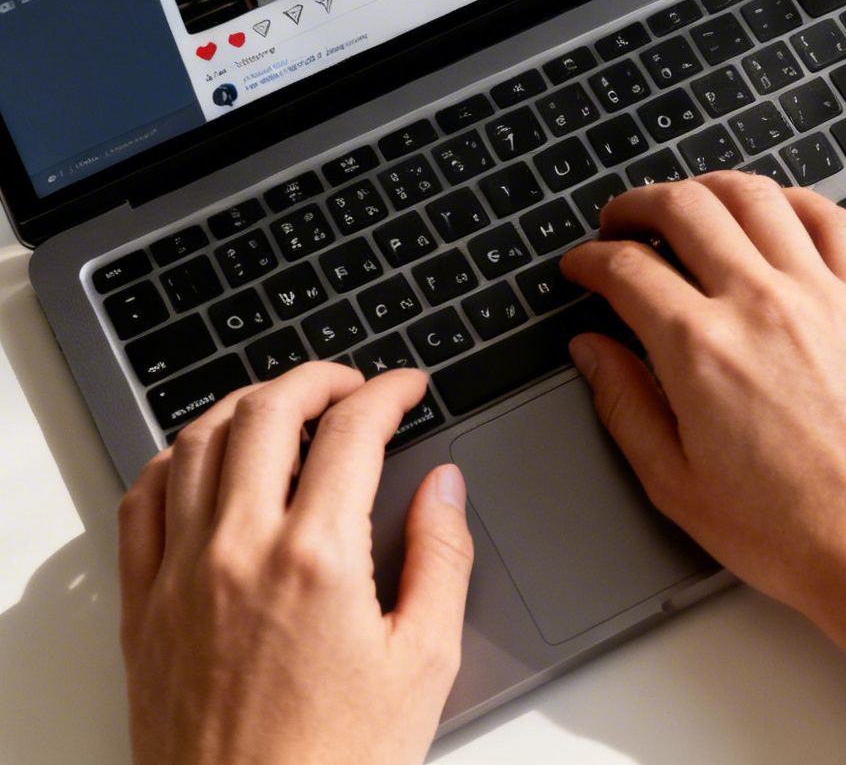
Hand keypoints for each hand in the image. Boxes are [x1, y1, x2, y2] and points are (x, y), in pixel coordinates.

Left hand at [118, 364, 473, 764]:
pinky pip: (140, 500)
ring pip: (195, 442)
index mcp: (318, 558)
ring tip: (285, 406)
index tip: (408, 387)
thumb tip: (444, 488)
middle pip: (266, 413)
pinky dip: (173, 458)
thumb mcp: (426, 660)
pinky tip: (204, 461)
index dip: (388, 391)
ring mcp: (180, 574)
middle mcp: (239, 550)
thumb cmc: (337, 760)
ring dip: (245, 405)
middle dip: (316, 378)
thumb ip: (441, 557)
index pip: (352, 431)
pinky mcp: (143, 606)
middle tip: (352, 383)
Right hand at [560, 173, 845, 728]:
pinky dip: (793, 199)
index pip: (626, 268)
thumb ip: (624, 404)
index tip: (582, 266)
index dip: (590, 259)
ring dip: (709, 187)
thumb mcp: (677, 485)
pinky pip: (832, 219)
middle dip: (637, 205)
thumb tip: (591, 349)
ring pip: (756, 196)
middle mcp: (761, 305)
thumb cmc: (793, 533)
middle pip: (685, 208)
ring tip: (689, 203)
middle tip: (621, 223)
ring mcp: (824, 296)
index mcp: (700, 350)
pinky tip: (775, 210)